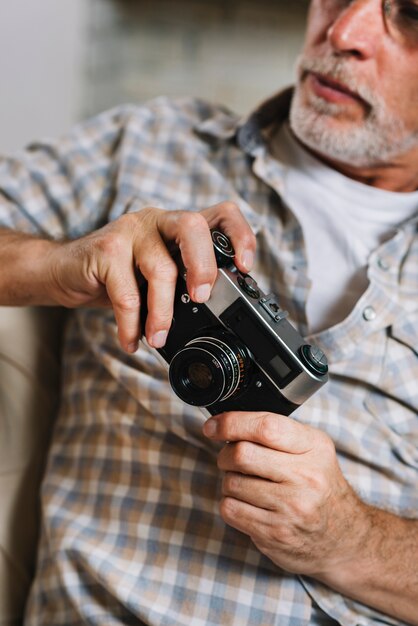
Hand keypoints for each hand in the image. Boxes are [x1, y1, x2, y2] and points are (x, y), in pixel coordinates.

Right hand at [48, 201, 255, 351]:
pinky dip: (131, 324)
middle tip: (201, 299)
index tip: (245, 267)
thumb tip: (219, 312)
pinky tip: (132, 340)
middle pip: (193, 226)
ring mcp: (131, 231)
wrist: (66, 271)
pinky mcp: (105, 249)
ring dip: (162, 312)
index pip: (220, 214)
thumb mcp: (158, 276)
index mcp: (179, 226)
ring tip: (158, 338)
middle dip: (203, 266)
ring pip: (160, 267)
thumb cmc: (120, 275)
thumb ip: (184, 283)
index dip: (240, 235)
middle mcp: (159, 221)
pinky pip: (126, 293)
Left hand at [202, 411, 371, 579]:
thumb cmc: (321, 488)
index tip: (213, 426)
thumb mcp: (313, 450)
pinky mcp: (275, 533)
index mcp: (314, 447)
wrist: (346, 539)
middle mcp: (305, 477)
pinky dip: (231, 504)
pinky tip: (248, 504)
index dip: (231, 423)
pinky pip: (231, 509)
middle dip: (225, 454)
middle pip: (241, 454)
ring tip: (246, 484)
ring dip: (229, 481)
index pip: (265, 427)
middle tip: (230, 458)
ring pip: (231, 483)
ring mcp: (291, 508)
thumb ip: (278, 433)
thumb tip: (227, 423)